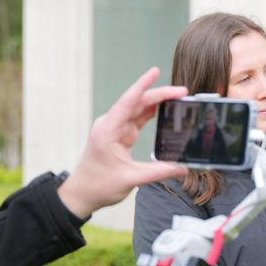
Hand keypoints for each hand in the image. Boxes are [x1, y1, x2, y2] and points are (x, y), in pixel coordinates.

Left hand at [57, 68, 188, 218]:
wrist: (81, 194)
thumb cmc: (98, 185)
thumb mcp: (130, 180)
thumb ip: (158, 172)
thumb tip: (183, 167)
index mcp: (108, 131)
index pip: (128, 102)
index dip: (142, 85)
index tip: (155, 71)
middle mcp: (110, 125)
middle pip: (137, 103)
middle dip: (160, 95)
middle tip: (183, 92)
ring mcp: (114, 129)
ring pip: (139, 110)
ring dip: (158, 103)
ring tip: (179, 98)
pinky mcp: (119, 135)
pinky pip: (137, 120)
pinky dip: (152, 114)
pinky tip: (166, 111)